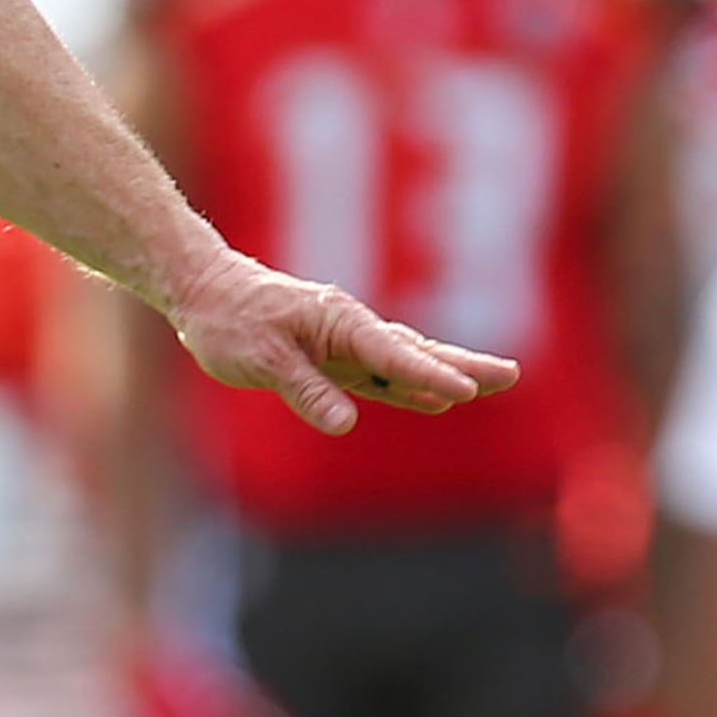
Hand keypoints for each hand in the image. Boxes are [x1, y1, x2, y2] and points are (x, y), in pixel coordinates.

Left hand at [166, 253, 517, 437]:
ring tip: (491, 383)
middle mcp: (350, 329)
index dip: (428, 375)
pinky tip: (434, 398)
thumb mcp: (260, 358)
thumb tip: (345, 424)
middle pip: (415, 352)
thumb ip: (304, 390)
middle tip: (512, 376)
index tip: (464, 390)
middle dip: (463, 365)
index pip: (391, 355)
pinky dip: (409, 384)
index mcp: (338, 321)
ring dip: (446, 373)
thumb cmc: (228, 320)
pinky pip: (379, 374)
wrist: (204, 291)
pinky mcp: (332, 358)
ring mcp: (344, 343)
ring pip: (404, 361)